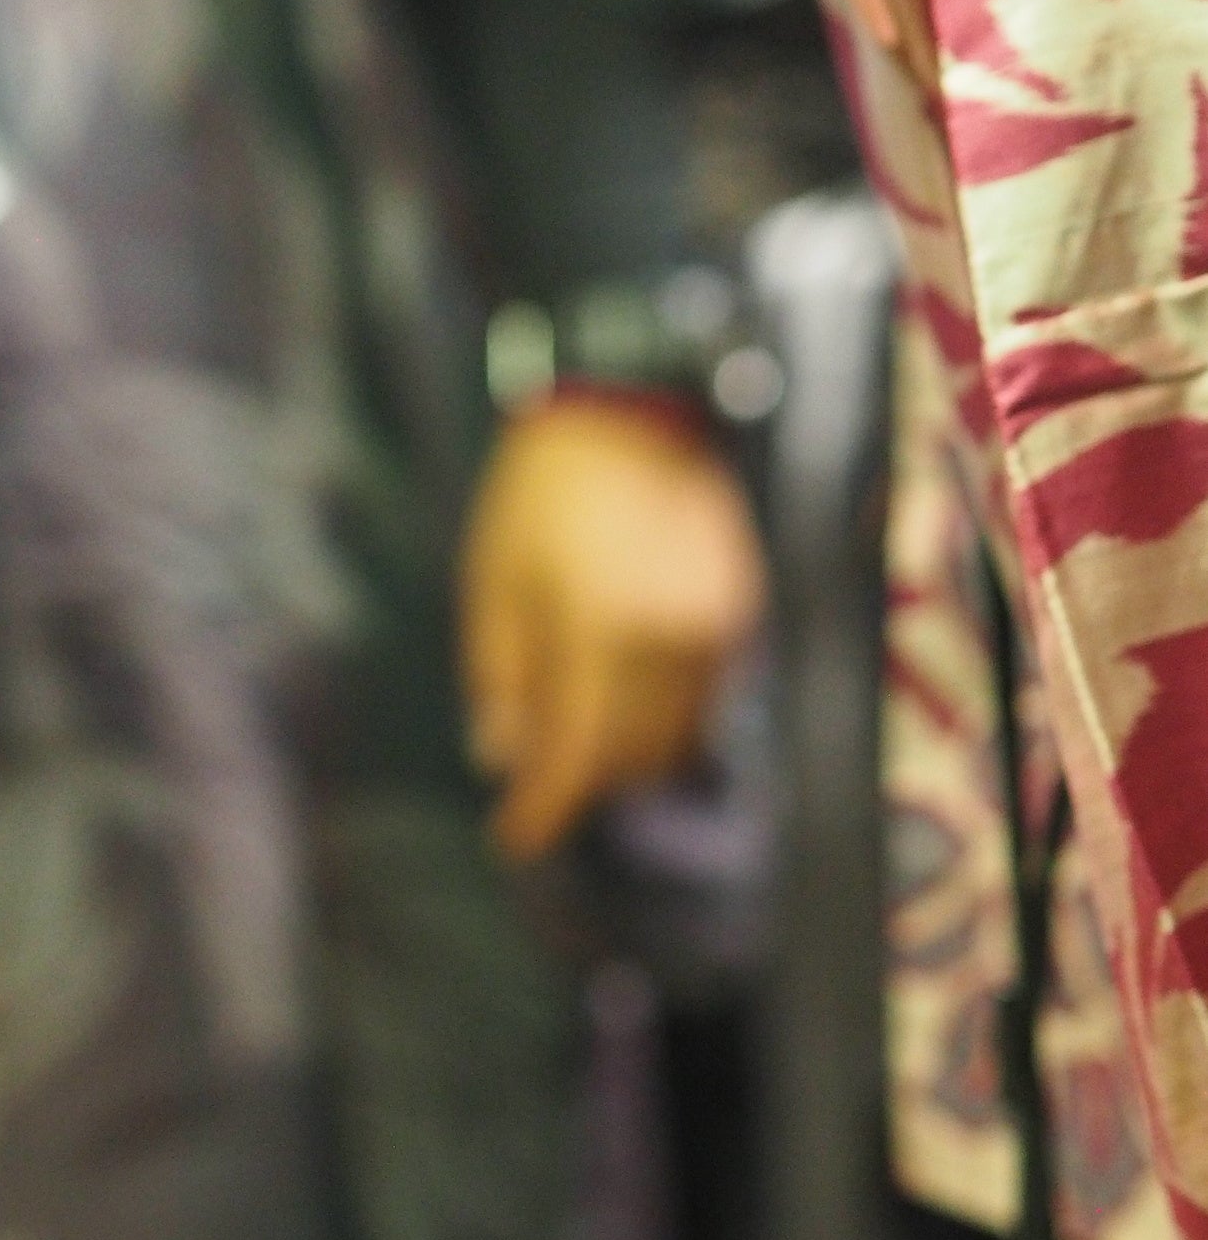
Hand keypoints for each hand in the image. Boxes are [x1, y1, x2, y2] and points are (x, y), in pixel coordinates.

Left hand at [462, 393, 765, 861]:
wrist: (634, 402)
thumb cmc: (546, 489)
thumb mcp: (495, 579)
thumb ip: (500, 675)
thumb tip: (503, 756)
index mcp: (600, 629)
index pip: (577, 754)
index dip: (544, 808)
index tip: (514, 837)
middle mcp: (671, 637)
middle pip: (632, 756)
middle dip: (582, 779)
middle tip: (538, 782)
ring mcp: (718, 626)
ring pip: (676, 734)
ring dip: (625, 754)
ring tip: (577, 739)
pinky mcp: (743, 611)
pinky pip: (705, 695)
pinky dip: (664, 715)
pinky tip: (626, 698)